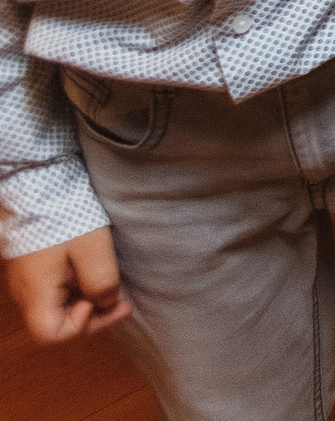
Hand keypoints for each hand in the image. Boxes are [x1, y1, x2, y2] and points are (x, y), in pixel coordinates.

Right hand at [6, 229, 127, 341]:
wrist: (41, 186)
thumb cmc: (67, 219)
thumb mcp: (93, 251)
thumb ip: (101, 284)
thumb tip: (106, 303)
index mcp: (35, 294)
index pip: (50, 334)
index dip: (80, 326)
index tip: (98, 300)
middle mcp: (25, 292)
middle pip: (56, 321)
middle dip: (92, 315)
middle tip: (122, 301)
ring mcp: (27, 279)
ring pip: (57, 305)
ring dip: (86, 300)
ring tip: (113, 285)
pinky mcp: (33, 266)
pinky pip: (55, 288)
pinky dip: (77, 286)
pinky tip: (95, 271)